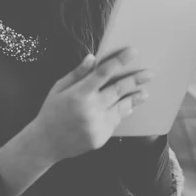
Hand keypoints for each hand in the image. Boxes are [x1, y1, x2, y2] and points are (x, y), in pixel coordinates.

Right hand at [30, 47, 154, 163]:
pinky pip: (115, 122)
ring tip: (145, 92)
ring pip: (121, 107)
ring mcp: (96, 125)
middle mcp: (90, 109)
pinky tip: (129, 107)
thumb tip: (92, 57)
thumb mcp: (58, 89)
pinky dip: (122, 113)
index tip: (133, 52)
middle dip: (136, 79)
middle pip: (118, 90)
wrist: (45, 144)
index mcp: (78, 94)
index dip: (120, 61)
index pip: (103, 73)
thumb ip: (77, 74)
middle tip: (150, 73)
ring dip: (134, 98)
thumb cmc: (51, 112)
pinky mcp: (100, 137)